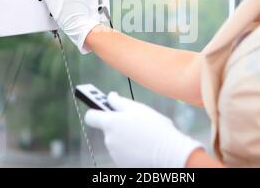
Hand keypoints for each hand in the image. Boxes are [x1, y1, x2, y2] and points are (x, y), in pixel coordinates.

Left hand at [85, 92, 202, 167]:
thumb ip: (119, 101)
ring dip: (125, 137)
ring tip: (143, 135)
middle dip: (118, 125)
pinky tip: (144, 146)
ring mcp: (114, 153)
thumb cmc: (155, 127)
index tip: (101, 108)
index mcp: (110, 123)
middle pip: (107, 129)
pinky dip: (130, 149)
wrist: (168, 152)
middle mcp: (108, 139)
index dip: (95, 111)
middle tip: (134, 122)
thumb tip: (110, 96)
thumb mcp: (138, 108)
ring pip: (116, 140)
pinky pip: (123, 152)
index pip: (91, 116)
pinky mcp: (122, 163)